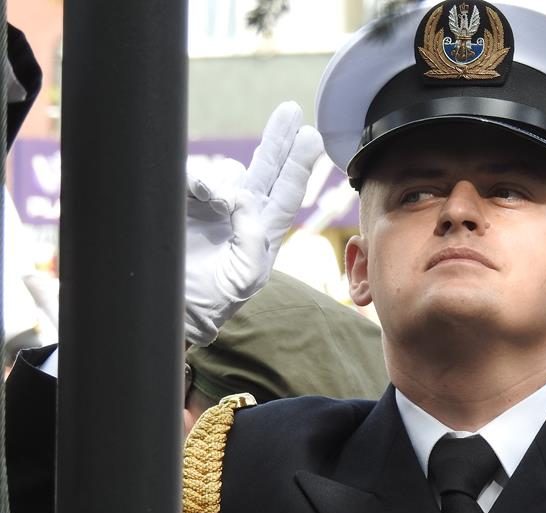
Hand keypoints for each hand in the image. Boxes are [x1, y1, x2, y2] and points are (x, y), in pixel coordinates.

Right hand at [184, 101, 323, 345]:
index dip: (298, 163)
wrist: (176, 309)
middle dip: (277, 139)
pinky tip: (200, 194)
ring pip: (227, 175)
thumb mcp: (248, 274)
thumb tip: (241, 197)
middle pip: (265, 168)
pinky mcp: (183, 205)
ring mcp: (212, 207)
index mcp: (263, 231)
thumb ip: (253, 237)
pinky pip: (193, 182)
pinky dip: (198, 183)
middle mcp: (241, 213)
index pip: (287, 191)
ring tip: (216, 203)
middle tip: (290, 111)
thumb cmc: (217, 298)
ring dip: (226, 178)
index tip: (311, 135)